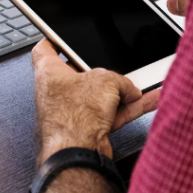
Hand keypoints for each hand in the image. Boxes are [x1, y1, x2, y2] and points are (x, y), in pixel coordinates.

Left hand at [32, 39, 159, 164]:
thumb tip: (128, 88)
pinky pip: (110, 114)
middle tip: (118, 69)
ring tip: (142, 86)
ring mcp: (72, 113)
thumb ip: (119, 80)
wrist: (76, 155)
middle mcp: (57, 93)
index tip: (62, 37)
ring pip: (100, 97)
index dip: (55, 40)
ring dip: (121, 94)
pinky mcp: (86, 131)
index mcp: (49, 73)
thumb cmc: (73, 118)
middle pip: (82, 75)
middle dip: (104, 73)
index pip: (45, 50)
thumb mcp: (105, 81)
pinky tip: (147, 102)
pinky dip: (128, 110)